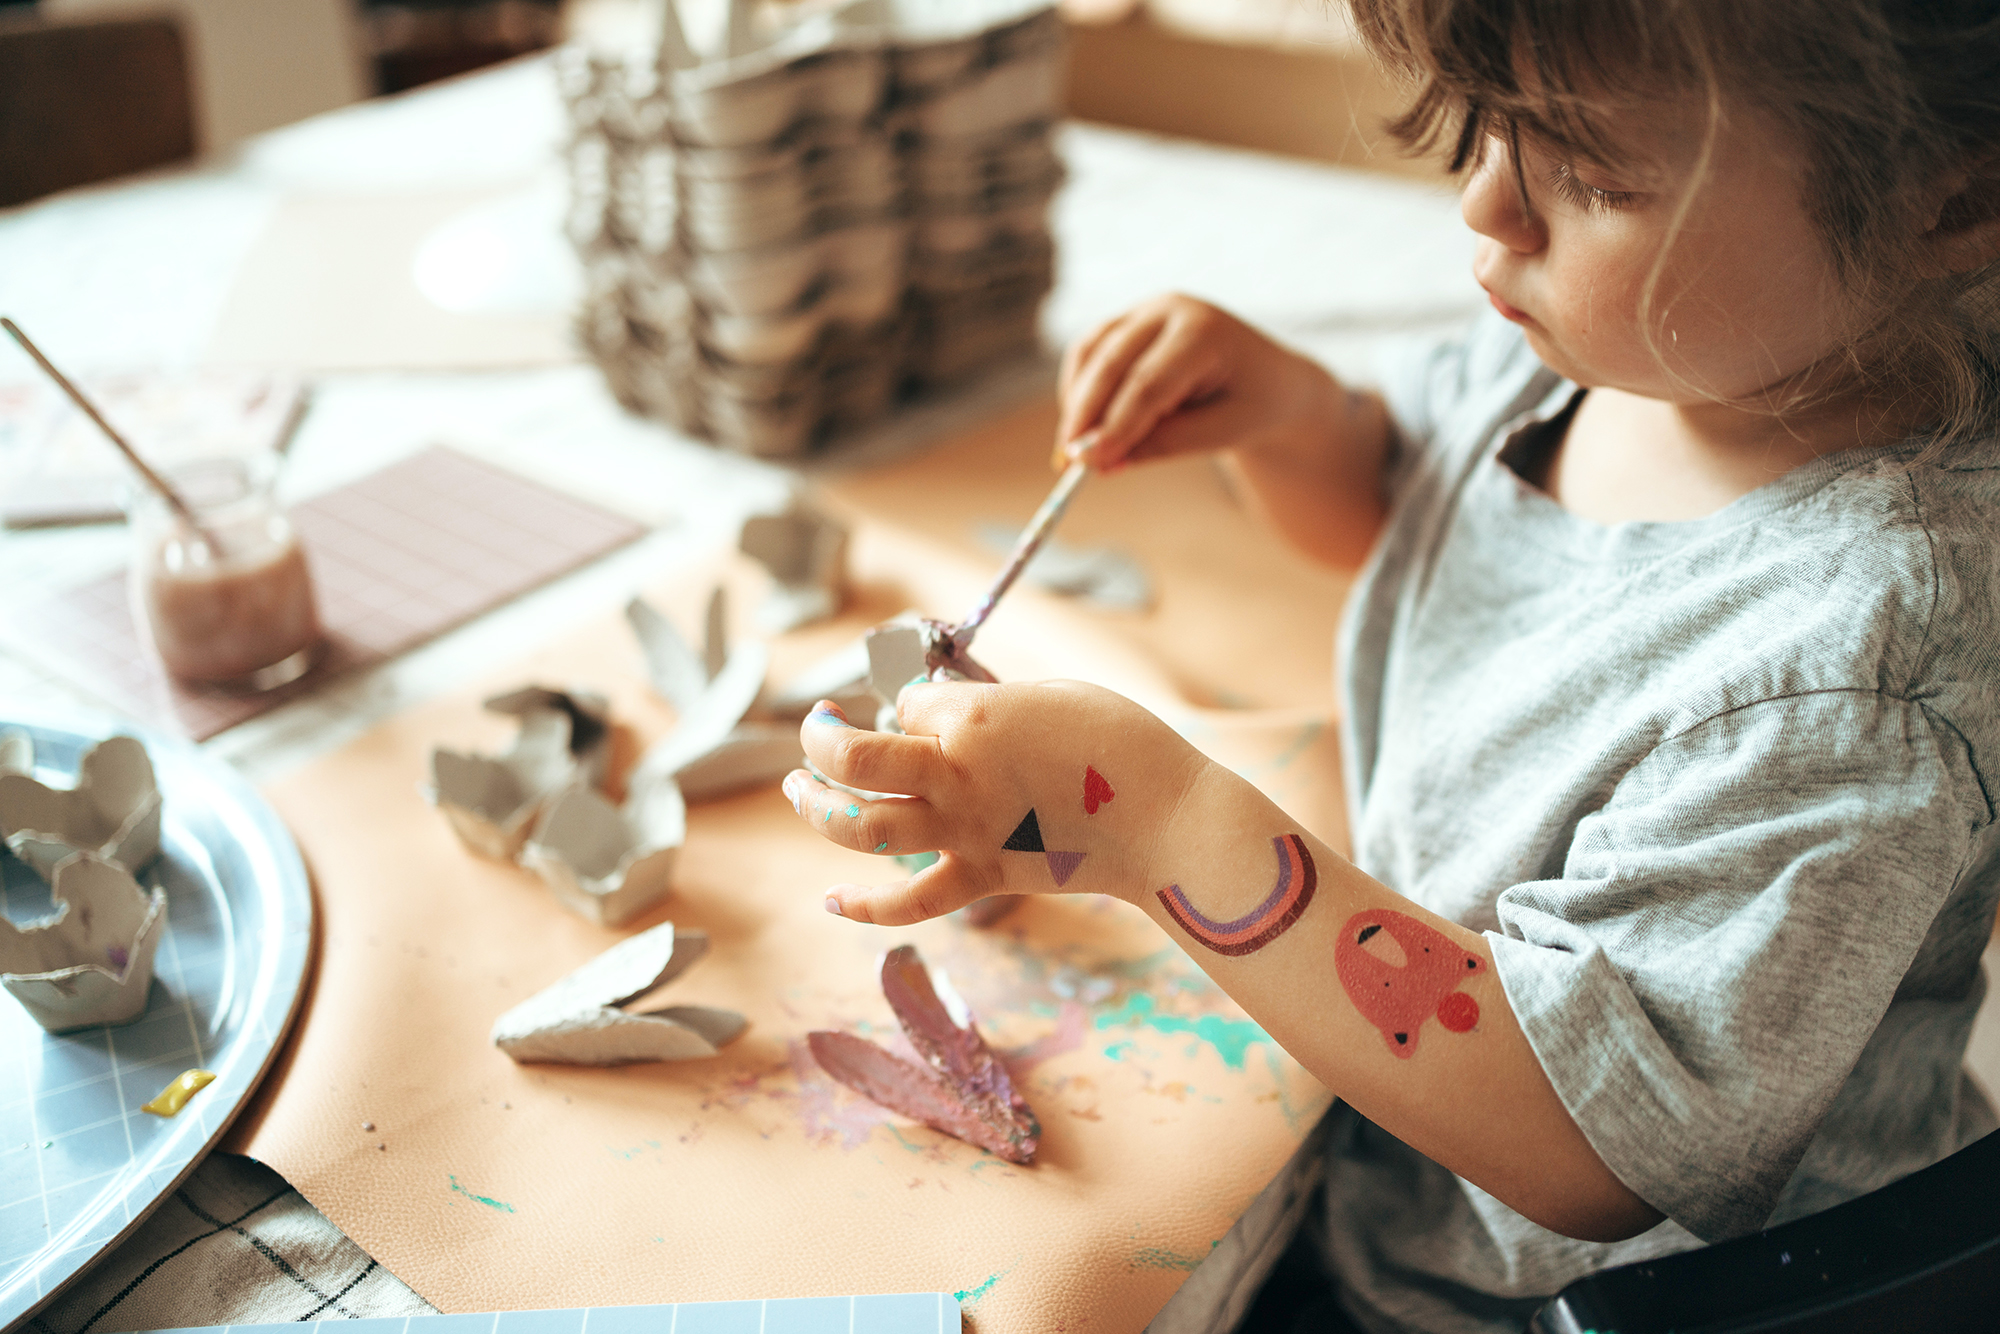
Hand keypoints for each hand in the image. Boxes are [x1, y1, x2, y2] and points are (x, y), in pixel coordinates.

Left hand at [784, 682, 1207, 924]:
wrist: (1164, 818)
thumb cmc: (1119, 743)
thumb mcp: (1047, 696)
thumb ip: (986, 707)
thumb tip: (945, 720)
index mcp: (971, 720)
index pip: (908, 704)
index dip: (914, 703)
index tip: (936, 708)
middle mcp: (954, 776)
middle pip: (854, 758)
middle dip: (820, 741)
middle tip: (814, 730)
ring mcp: (964, 833)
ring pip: (861, 827)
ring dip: (816, 808)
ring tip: (799, 789)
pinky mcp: (983, 877)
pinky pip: (910, 901)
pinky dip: (865, 907)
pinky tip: (831, 900)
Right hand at [1055, 293, 1343, 472]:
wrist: (1270, 377)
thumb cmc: (1253, 405)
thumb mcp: (1222, 433)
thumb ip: (1165, 444)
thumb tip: (1102, 462)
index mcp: (1206, 332)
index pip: (1148, 382)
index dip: (1115, 424)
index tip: (1088, 463)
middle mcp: (1170, 310)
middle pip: (1112, 363)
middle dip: (1085, 416)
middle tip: (1070, 463)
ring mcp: (1145, 310)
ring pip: (1091, 353)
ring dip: (1076, 403)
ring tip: (1074, 454)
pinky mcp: (1127, 322)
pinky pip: (1089, 352)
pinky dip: (1079, 390)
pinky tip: (1082, 429)